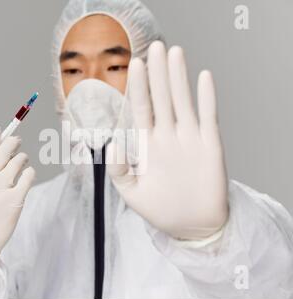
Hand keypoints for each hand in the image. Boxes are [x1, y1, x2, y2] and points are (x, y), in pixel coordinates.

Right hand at [0, 125, 34, 272]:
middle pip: (4, 149)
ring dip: (22, 158)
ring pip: (19, 160)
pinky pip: (28, 176)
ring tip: (22, 161)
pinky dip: (30, 172)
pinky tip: (27, 175)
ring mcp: (0, 189)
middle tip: (17, 142)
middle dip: (13, 142)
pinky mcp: (15, 199)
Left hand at [107, 41, 228, 239]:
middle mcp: (167, 136)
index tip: (133, 64)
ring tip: (175, 53)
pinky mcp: (210, 146)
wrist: (192, 226)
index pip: (141, 109)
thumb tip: (112, 143)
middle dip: (157, 74)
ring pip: (182, 102)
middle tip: (155, 46)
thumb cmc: (160, 210)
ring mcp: (189, 139)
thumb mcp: (132, 193)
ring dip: (179, 78)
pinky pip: (208, 117)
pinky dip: (206, 98)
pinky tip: (204, 78)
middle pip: (161, 98)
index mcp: (148, 144)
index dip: (137, 87)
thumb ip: (119, 170)